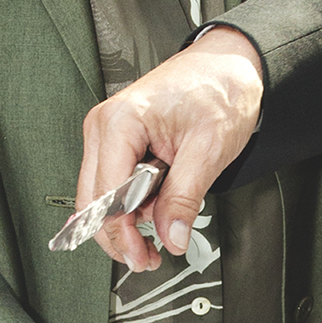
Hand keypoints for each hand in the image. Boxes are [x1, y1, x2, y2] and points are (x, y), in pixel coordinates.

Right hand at [76, 29, 265, 271]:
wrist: (229, 65)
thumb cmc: (219, 89)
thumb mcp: (208, 148)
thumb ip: (185, 196)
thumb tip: (171, 236)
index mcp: (121, 121)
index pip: (106, 194)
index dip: (121, 232)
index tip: (141, 256)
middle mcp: (104, 125)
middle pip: (92, 200)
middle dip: (119, 233)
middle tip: (147, 257)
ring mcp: (107, 132)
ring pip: (99, 196)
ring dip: (126, 220)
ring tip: (163, 224)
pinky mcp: (117, 140)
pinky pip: (113, 183)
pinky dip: (132, 203)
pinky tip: (156, 205)